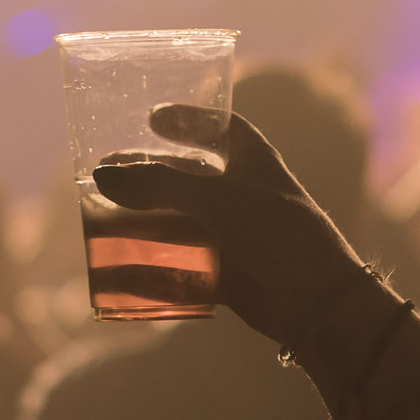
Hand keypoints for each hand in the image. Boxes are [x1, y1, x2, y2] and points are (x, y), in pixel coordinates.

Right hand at [89, 106, 373, 350]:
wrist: (318, 302)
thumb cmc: (277, 233)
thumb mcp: (218, 199)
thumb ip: (160, 185)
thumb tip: (102, 177)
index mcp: (253, 160)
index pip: (220, 127)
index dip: (188, 119)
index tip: (151, 118)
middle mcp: (242, 193)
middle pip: (186, 176)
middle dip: (147, 174)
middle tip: (105, 171)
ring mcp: (233, 233)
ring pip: (180, 221)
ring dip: (144, 219)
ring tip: (101, 215)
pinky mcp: (225, 271)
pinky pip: (182, 263)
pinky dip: (155, 264)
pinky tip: (122, 263)